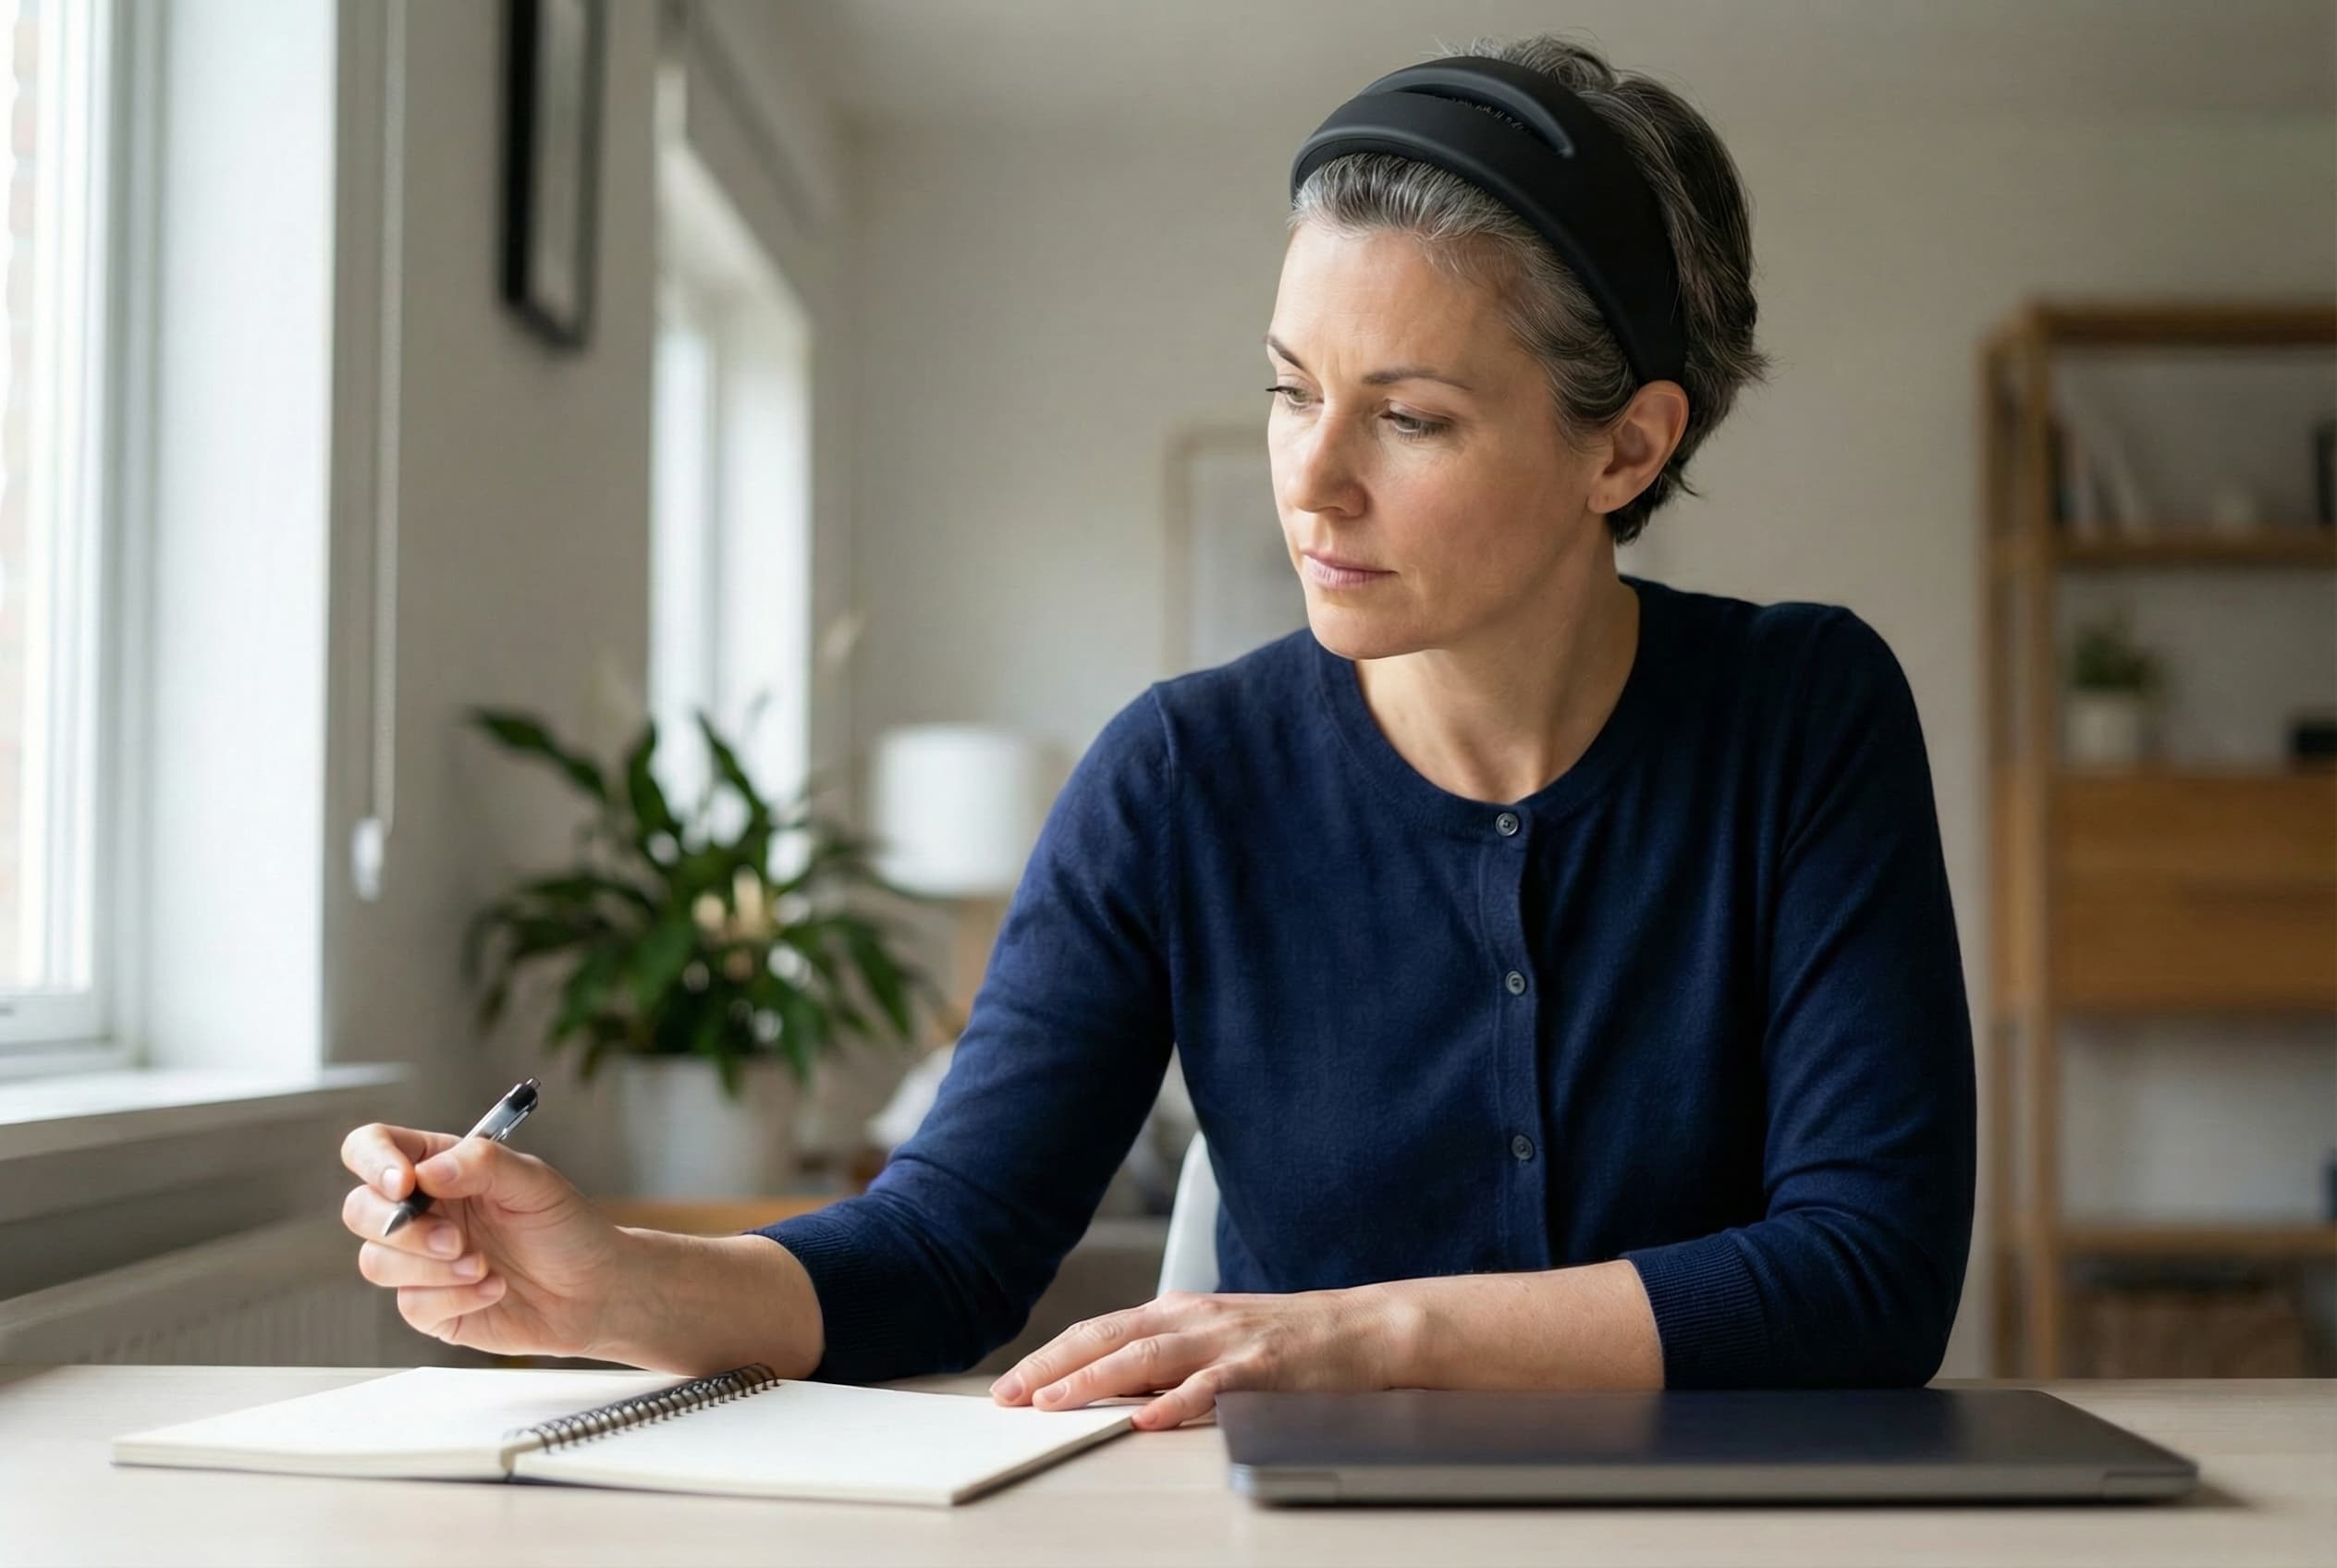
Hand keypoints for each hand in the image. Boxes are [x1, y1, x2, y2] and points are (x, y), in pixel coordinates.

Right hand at [338, 1122, 626, 1358]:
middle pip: (359, 1210)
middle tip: (456, 1241)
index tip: (404, 1183)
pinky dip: (455, 1298)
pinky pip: (411, 1304)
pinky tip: (494, 1289)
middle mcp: (422, 1211)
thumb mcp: (535, 1183)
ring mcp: (420, 1260)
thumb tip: (426, 1171)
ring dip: (431, 1268)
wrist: (593, 1290)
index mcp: (439, 1167)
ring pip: (376, 1261)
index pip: (372, 1148)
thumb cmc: (567, 1228)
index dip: (373, 1162)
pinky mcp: (430, 1306)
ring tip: (485, 1266)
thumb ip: (482, 1164)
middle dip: (403, 1228)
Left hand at [987, 1286, 1411, 1430]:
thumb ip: (1168, 1357)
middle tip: (1009, 1396)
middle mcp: (1194, 1317)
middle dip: (1053, 1367)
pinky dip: (1176, 1402)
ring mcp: (1227, 1339)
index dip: (1052, 1356)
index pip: (1100, 1330)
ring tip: (1055, 1404)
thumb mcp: (1216, 1337)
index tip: (1011, 1385)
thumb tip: (1108, 1389)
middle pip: (1109, 1337)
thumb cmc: (1288, 1339)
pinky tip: (1147, 1418)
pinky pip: (1212, 1386)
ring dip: (1095, 1380)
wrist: (1365, 1328)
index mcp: (1178, 1311)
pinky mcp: (1262, 1365)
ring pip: (1147, 1355)